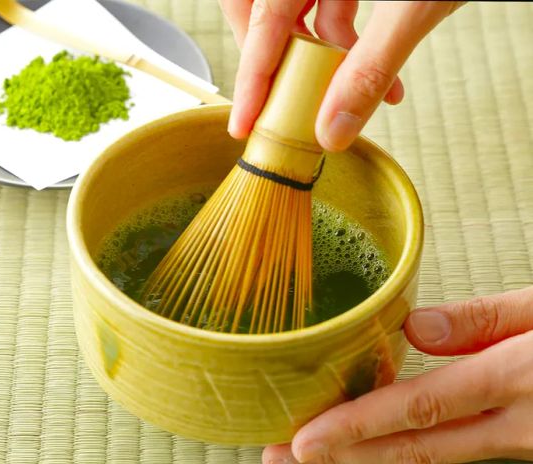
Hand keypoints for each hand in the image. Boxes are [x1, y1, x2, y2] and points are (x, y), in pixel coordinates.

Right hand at [220, 0, 463, 150]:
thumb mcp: (413, 5)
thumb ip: (371, 66)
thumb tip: (332, 129)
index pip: (263, 17)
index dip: (251, 76)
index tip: (244, 122)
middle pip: (263, 11)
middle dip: (275, 62)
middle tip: (281, 102)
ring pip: (297, 13)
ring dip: (320, 61)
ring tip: (345, 96)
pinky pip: (330, 7)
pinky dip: (347, 47)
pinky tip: (378, 78)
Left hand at [262, 287, 532, 462]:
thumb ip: (489, 319)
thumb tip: (416, 332)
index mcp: (520, 380)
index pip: (421, 410)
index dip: (358, 430)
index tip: (303, 442)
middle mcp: (520, 426)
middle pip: (416, 450)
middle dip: (346, 459)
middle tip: (281, 459)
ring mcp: (526, 443)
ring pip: (434, 457)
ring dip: (370, 459)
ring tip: (313, 455)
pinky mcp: (528, 444)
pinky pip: (458, 451)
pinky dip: (408, 450)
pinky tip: (376, 444)